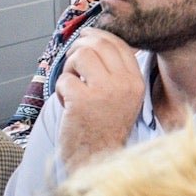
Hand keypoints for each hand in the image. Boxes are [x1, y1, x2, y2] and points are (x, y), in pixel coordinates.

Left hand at [53, 28, 146, 171]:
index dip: (99, 36)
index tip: (86, 36)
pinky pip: (64, 79)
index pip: (119, 45)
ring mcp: (104, 92)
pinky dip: (60, 90)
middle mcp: (124, 84)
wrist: (97, 160)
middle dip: (79, 48)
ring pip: (80, 56)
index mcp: (135, 82)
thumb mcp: (123, 99)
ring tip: (71, 86)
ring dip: (69, 68)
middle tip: (71, 60)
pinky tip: (67, 104)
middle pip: (99, 45)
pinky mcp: (82, 101)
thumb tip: (96, 42)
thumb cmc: (105, 129)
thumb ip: (116, 74)